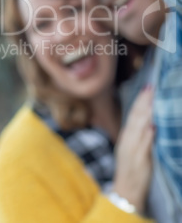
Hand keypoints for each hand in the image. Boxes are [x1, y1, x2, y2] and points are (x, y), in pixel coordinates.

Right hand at [113, 86, 154, 212]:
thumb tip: (150, 120)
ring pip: (138, 128)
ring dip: (145, 114)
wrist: (126, 192)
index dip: (140, 100)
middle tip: (151, 87)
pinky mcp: (139, 161)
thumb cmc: (131, 169)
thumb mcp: (133, 148)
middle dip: (143, 101)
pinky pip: (143, 147)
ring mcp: (132, 150)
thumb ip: (140, 134)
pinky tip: (152, 127)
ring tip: (152, 100)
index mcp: (127, 135)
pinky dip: (147, 137)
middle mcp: (128, 140)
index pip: (134, 113)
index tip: (148, 86)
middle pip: (135, 117)